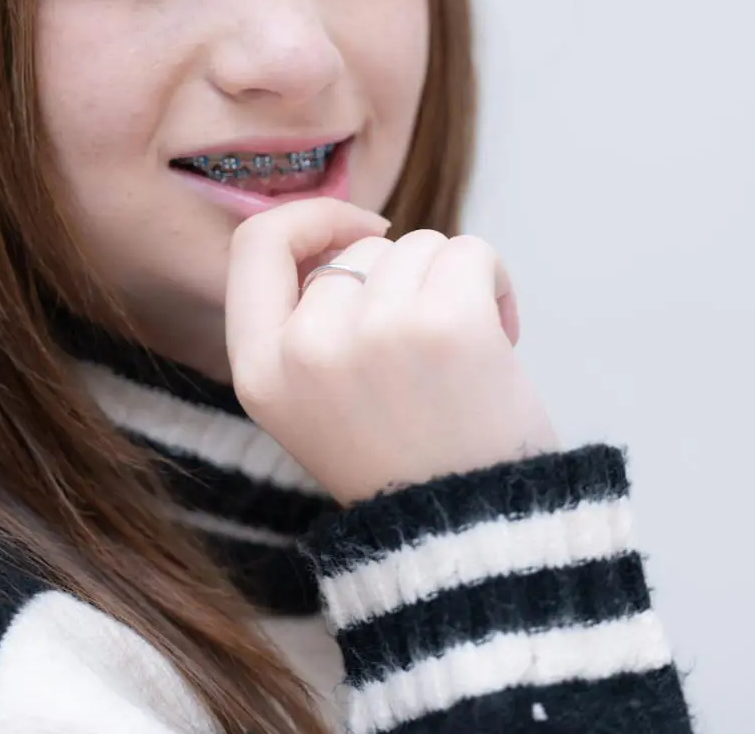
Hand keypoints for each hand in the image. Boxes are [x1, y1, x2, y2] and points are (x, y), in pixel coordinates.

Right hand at [224, 197, 558, 504]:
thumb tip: (344, 234)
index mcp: (260, 371)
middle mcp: (307, 348)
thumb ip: (305, 326)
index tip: (360, 228)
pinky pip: (470, 251)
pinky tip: (498, 336)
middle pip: (361, 250)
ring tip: (460, 355)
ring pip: (418, 246)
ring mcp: (376, 331)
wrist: (473, 533)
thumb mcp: (312, 404)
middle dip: (404, 283)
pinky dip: (492, 282)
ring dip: (449, 284)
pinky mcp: (447, 322)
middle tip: (428, 352)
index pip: (256, 245)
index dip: (311, 221)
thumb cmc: (403, 462)